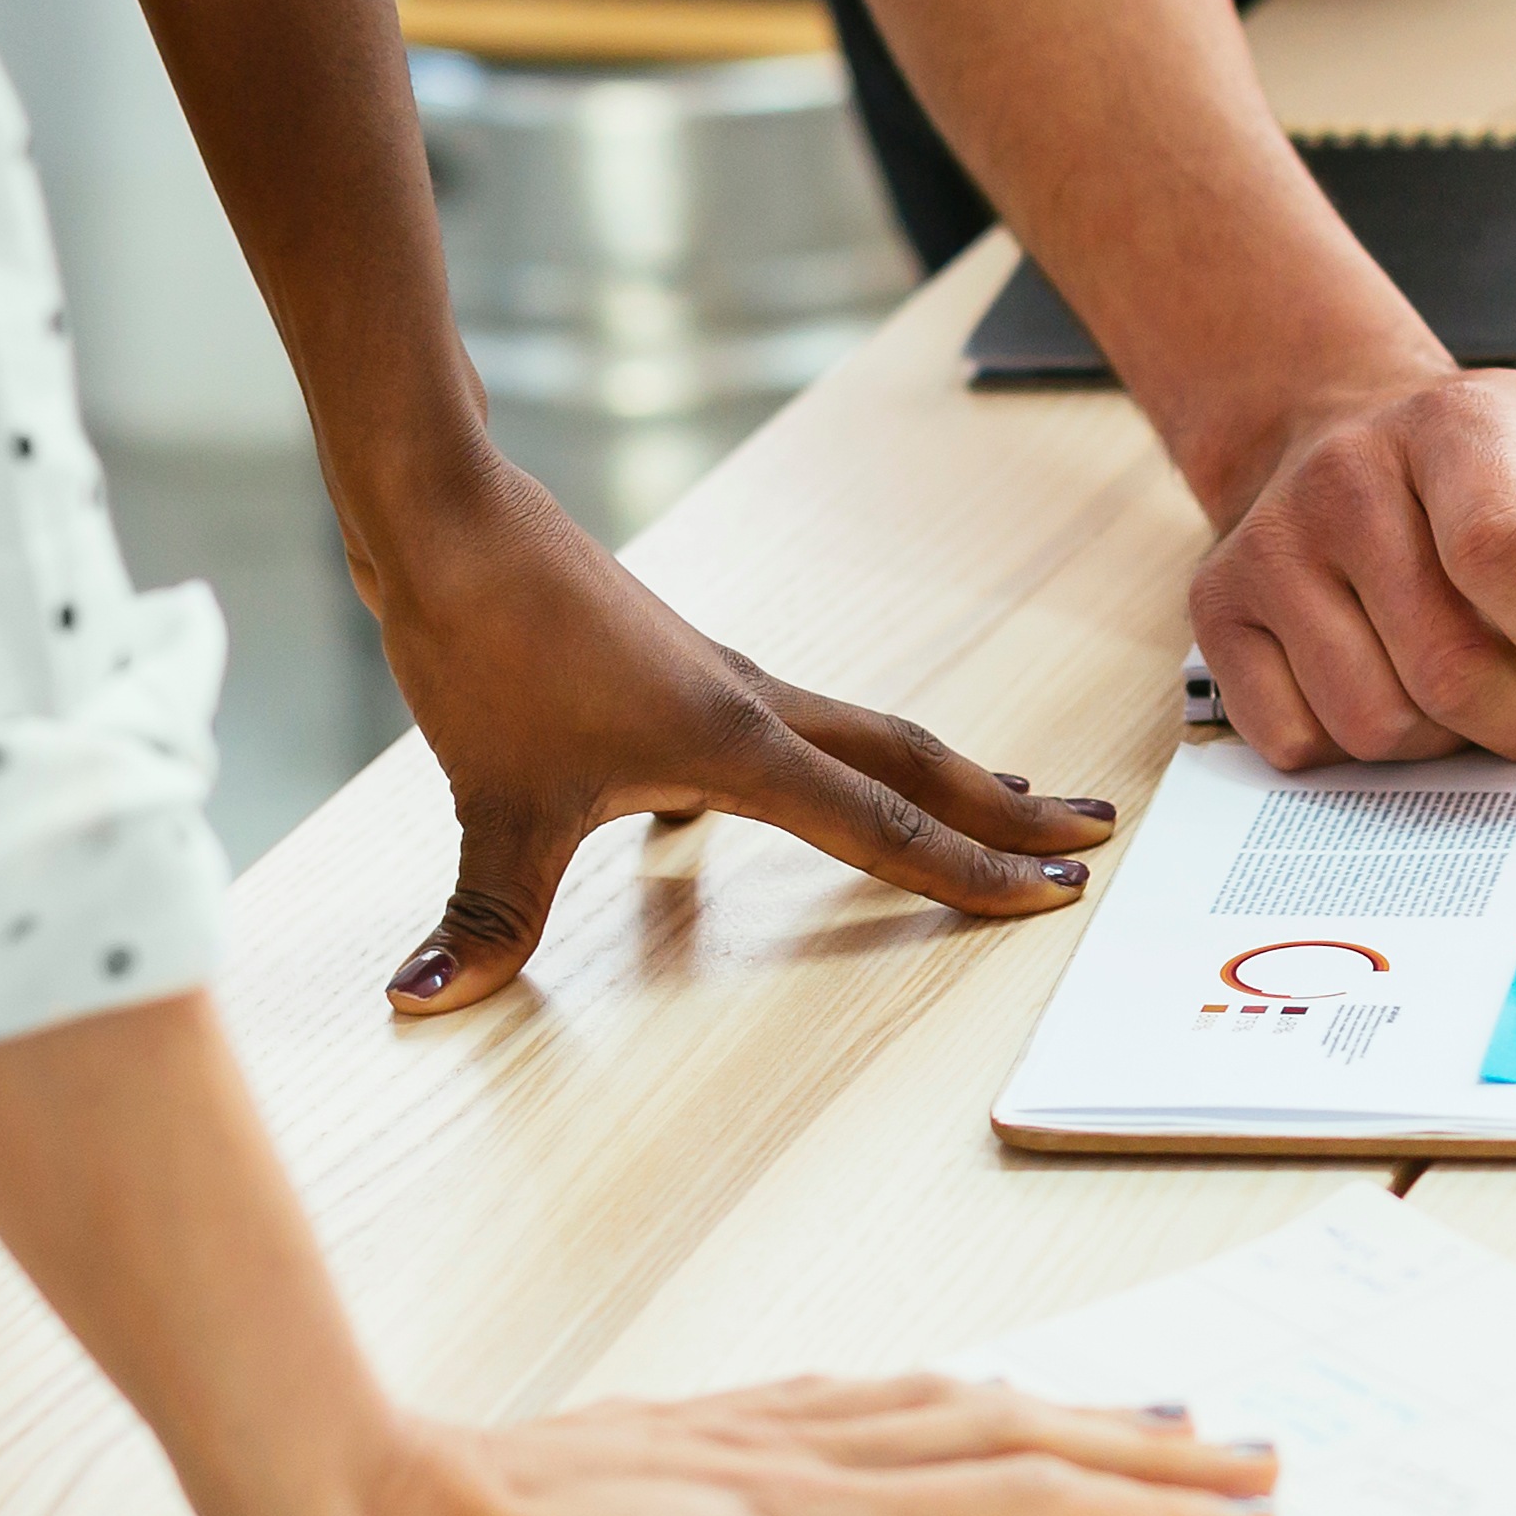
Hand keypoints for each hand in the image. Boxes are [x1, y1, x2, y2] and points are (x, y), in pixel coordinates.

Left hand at [275, 1377, 1282, 1515]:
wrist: (361, 1510)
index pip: (1021, 1512)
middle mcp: (805, 1463)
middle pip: (1015, 1444)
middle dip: (1144, 1456)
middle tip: (1255, 1458)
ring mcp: (755, 1438)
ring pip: (953, 1412)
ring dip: (1071, 1416)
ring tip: (1158, 1414)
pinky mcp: (702, 1430)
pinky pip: (873, 1400)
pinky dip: (954, 1399)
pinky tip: (960, 1396)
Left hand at [347, 448, 1122, 1014]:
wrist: (446, 516)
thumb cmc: (480, 640)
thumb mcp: (488, 800)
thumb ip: (483, 914)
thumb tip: (424, 1000)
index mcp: (736, 747)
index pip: (882, 827)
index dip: (972, 872)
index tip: (1056, 895)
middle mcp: (750, 707)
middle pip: (909, 762)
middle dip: (1003, 806)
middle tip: (1091, 831)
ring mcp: (718, 682)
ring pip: (861, 736)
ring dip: (936, 776)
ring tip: (1000, 796)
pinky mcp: (676, 671)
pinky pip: (790, 729)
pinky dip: (832, 766)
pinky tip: (800, 788)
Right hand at [1188, 368, 1515, 769]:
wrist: (1334, 430)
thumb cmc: (1478, 462)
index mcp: (1448, 425)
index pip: (1505, 549)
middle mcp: (1342, 480)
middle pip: (1448, 667)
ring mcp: (1266, 550)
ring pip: (1376, 726)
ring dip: (1444, 738)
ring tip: (1463, 682)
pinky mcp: (1217, 614)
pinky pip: (1300, 745)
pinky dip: (1361, 750)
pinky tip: (1388, 685)